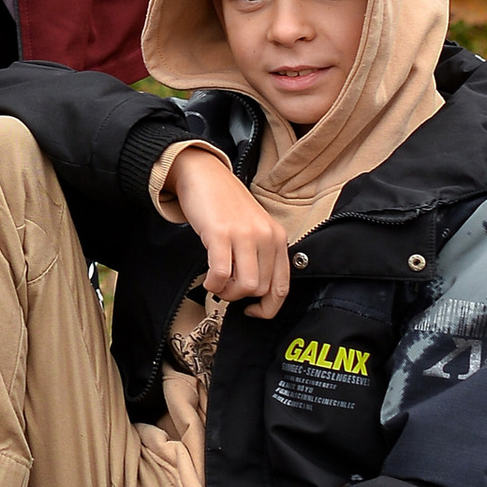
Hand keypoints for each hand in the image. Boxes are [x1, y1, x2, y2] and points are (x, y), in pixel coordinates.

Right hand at [164, 148, 291, 317]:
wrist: (204, 175)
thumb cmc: (226, 205)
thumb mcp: (254, 228)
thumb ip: (261, 255)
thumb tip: (254, 292)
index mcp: (277, 238)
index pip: (282, 287)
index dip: (267, 308)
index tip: (252, 311)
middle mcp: (266, 236)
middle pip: (260, 289)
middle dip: (240, 297)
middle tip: (226, 288)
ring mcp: (244, 234)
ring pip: (245, 285)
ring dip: (227, 293)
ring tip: (217, 284)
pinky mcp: (221, 233)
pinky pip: (222, 273)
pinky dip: (213, 284)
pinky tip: (208, 280)